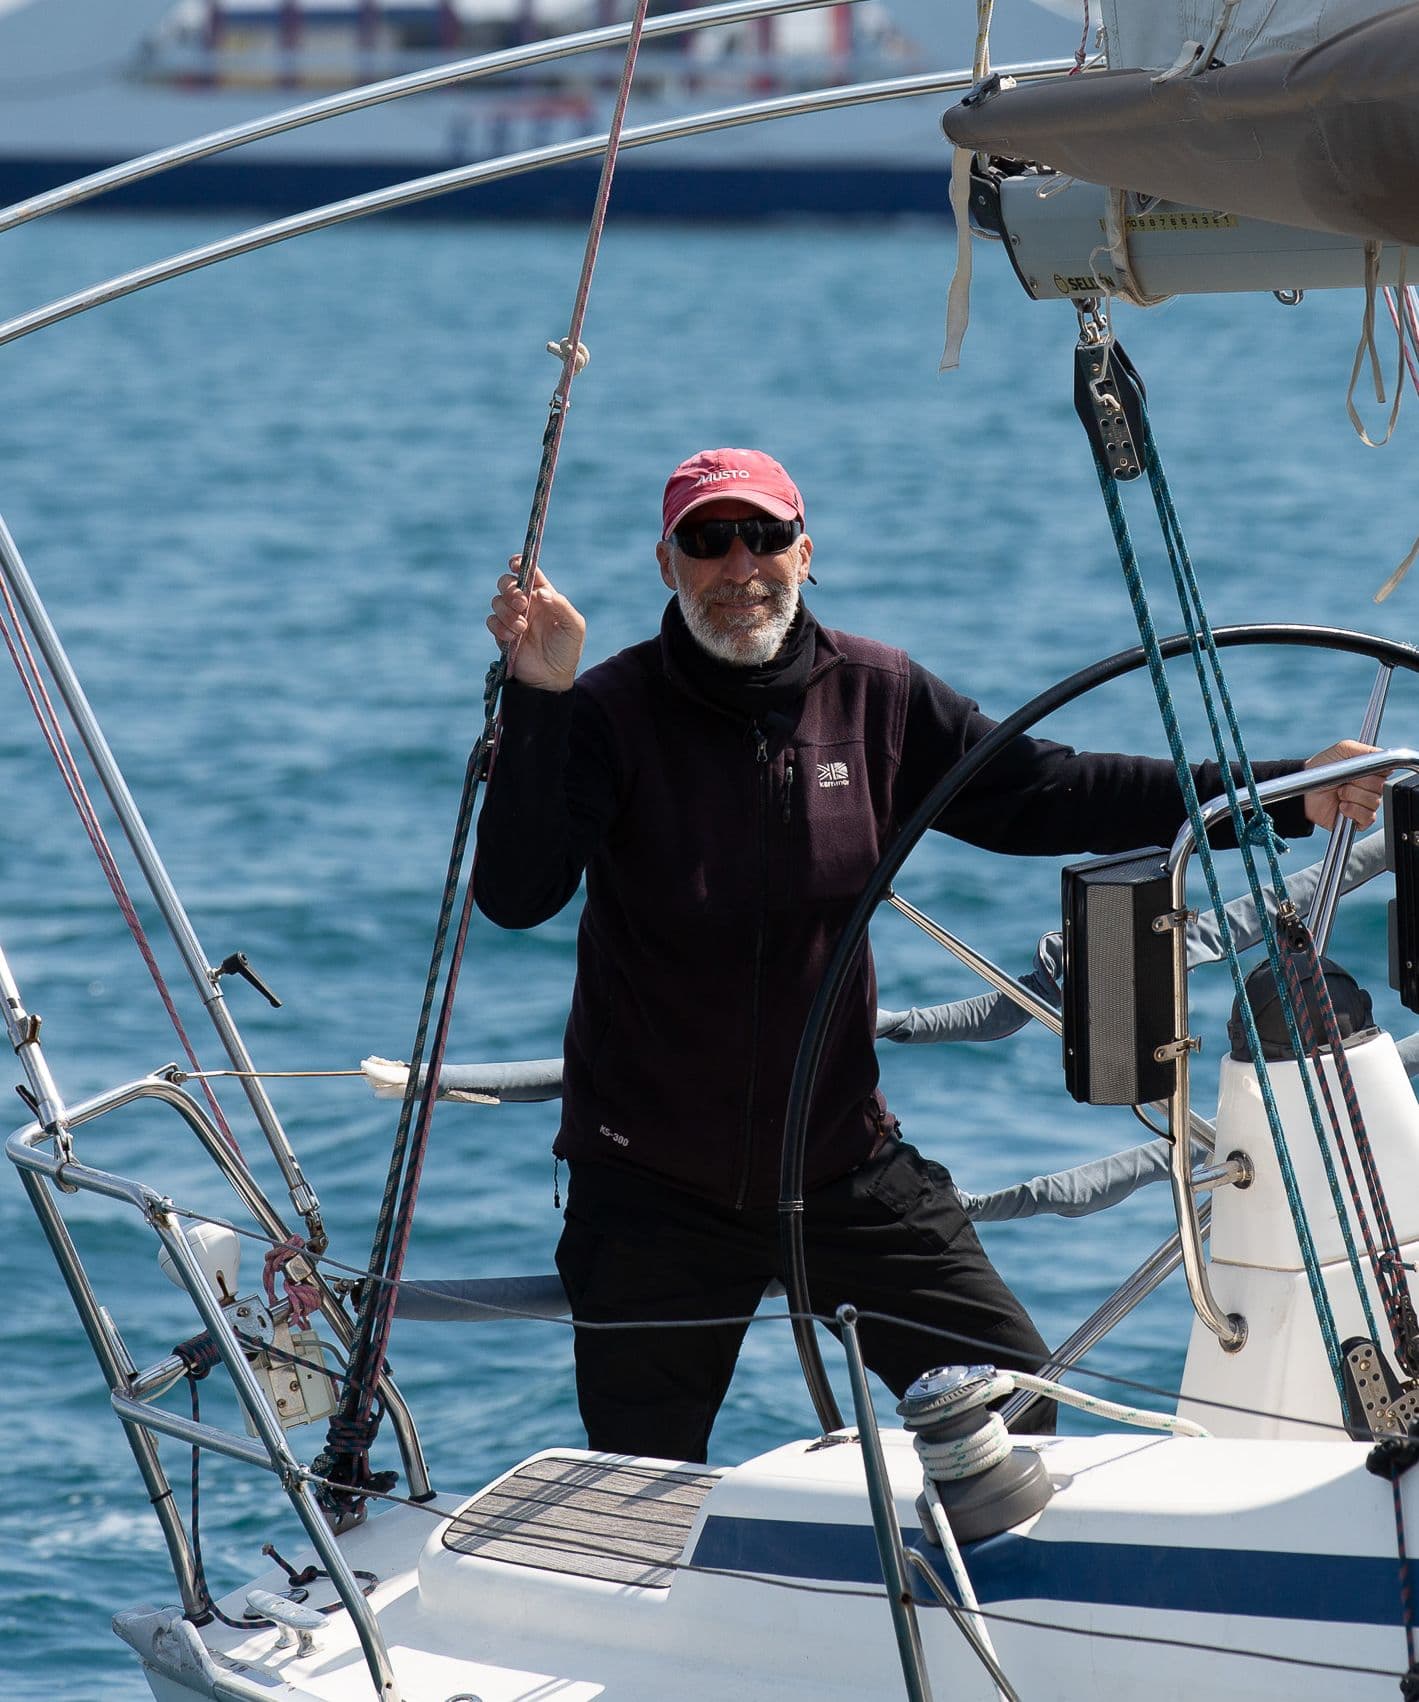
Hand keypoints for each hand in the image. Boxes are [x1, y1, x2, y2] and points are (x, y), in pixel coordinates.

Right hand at [486, 556, 584, 692]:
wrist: (552, 678)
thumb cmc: (567, 650)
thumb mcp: (574, 627)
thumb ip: (562, 606)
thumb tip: (542, 593)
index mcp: (544, 595)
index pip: (529, 572)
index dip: (520, 563)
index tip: (515, 564)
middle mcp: (526, 603)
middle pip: (507, 583)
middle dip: (511, 590)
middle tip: (522, 604)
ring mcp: (512, 618)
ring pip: (497, 601)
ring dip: (507, 612)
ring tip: (522, 628)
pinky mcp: (502, 634)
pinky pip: (491, 621)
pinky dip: (499, 627)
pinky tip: (513, 637)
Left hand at [1302, 740, 1387, 830]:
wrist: (1304, 789)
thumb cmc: (1322, 767)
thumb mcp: (1343, 749)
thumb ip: (1366, 750)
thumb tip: (1386, 756)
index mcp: (1371, 770)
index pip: (1386, 771)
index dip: (1372, 770)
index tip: (1357, 768)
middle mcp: (1371, 787)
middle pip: (1379, 787)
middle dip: (1357, 783)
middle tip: (1342, 782)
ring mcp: (1365, 803)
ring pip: (1373, 802)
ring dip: (1352, 796)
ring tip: (1339, 793)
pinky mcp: (1358, 819)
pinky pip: (1368, 817)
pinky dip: (1353, 811)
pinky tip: (1342, 806)